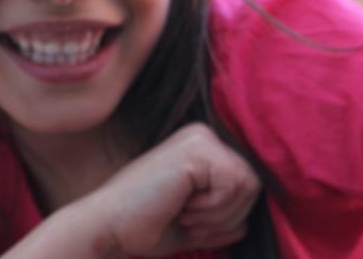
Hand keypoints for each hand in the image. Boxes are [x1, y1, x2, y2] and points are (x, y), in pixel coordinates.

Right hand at [88, 122, 260, 256]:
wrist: (110, 226)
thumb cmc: (144, 226)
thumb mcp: (191, 226)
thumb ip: (219, 223)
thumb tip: (245, 228)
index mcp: (202, 148)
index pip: (245, 183)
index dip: (227, 214)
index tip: (190, 221)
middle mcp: (203, 135)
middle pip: (252, 183)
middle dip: (226, 216)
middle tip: (187, 219)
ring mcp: (201, 138)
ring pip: (248, 184)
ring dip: (218, 214)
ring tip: (184, 213)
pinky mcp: (198, 149)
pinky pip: (234, 184)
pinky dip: (213, 208)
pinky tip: (183, 206)